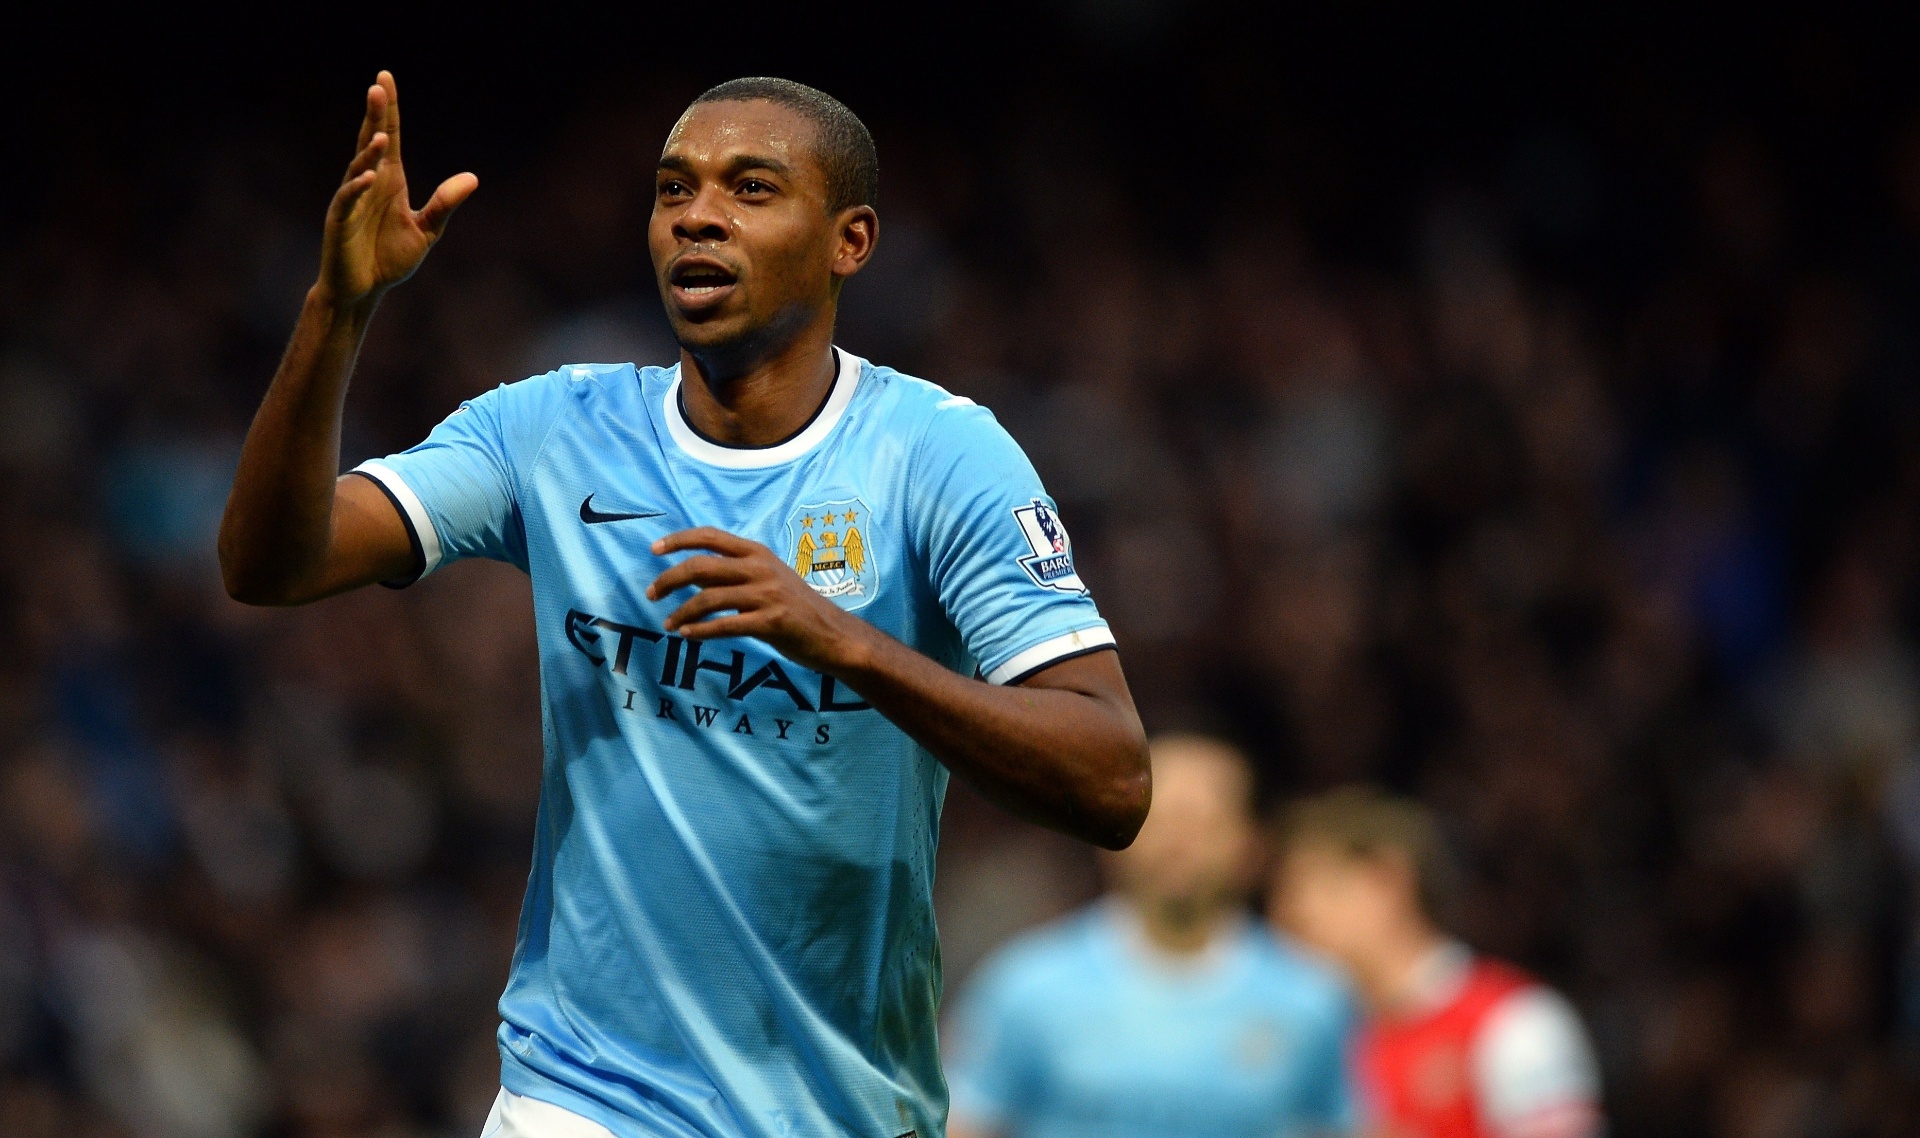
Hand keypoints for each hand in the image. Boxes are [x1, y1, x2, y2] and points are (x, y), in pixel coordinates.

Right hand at [319, 71, 476, 308]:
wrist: (363, 290)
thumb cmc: (389, 259)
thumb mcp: (426, 231)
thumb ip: (444, 204)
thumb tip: (472, 178)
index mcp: (390, 181)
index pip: (389, 138)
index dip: (388, 110)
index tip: (386, 79)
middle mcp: (369, 183)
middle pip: (371, 142)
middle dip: (374, 116)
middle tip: (378, 86)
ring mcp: (352, 200)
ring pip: (358, 167)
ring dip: (368, 151)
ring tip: (380, 135)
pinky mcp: (340, 221)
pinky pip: (347, 199)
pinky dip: (357, 187)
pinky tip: (369, 175)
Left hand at [646, 527, 869, 674]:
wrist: (834, 634)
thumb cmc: (796, 607)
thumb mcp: (766, 579)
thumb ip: (731, 574)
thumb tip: (688, 573)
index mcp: (757, 552)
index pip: (710, 536)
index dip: (678, 540)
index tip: (654, 550)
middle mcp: (760, 568)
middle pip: (701, 566)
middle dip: (669, 579)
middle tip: (651, 593)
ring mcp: (767, 594)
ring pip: (708, 598)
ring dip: (681, 612)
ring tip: (667, 624)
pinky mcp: (771, 622)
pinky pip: (725, 625)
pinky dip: (700, 631)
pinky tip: (687, 636)